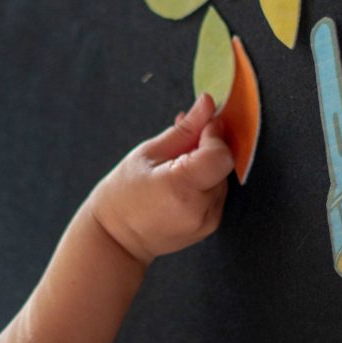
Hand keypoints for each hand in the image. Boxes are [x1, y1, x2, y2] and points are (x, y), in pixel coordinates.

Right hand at [89, 93, 233, 264]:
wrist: (118, 239)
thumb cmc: (123, 195)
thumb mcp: (148, 153)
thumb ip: (185, 129)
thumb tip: (208, 103)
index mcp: (180, 188)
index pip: (220, 153)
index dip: (213, 135)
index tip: (199, 127)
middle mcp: (199, 208)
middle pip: (223, 163)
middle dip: (207, 149)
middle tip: (180, 149)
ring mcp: (207, 220)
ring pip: (222, 177)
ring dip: (206, 167)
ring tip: (174, 171)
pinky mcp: (211, 225)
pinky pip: (218, 192)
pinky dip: (205, 183)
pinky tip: (180, 186)